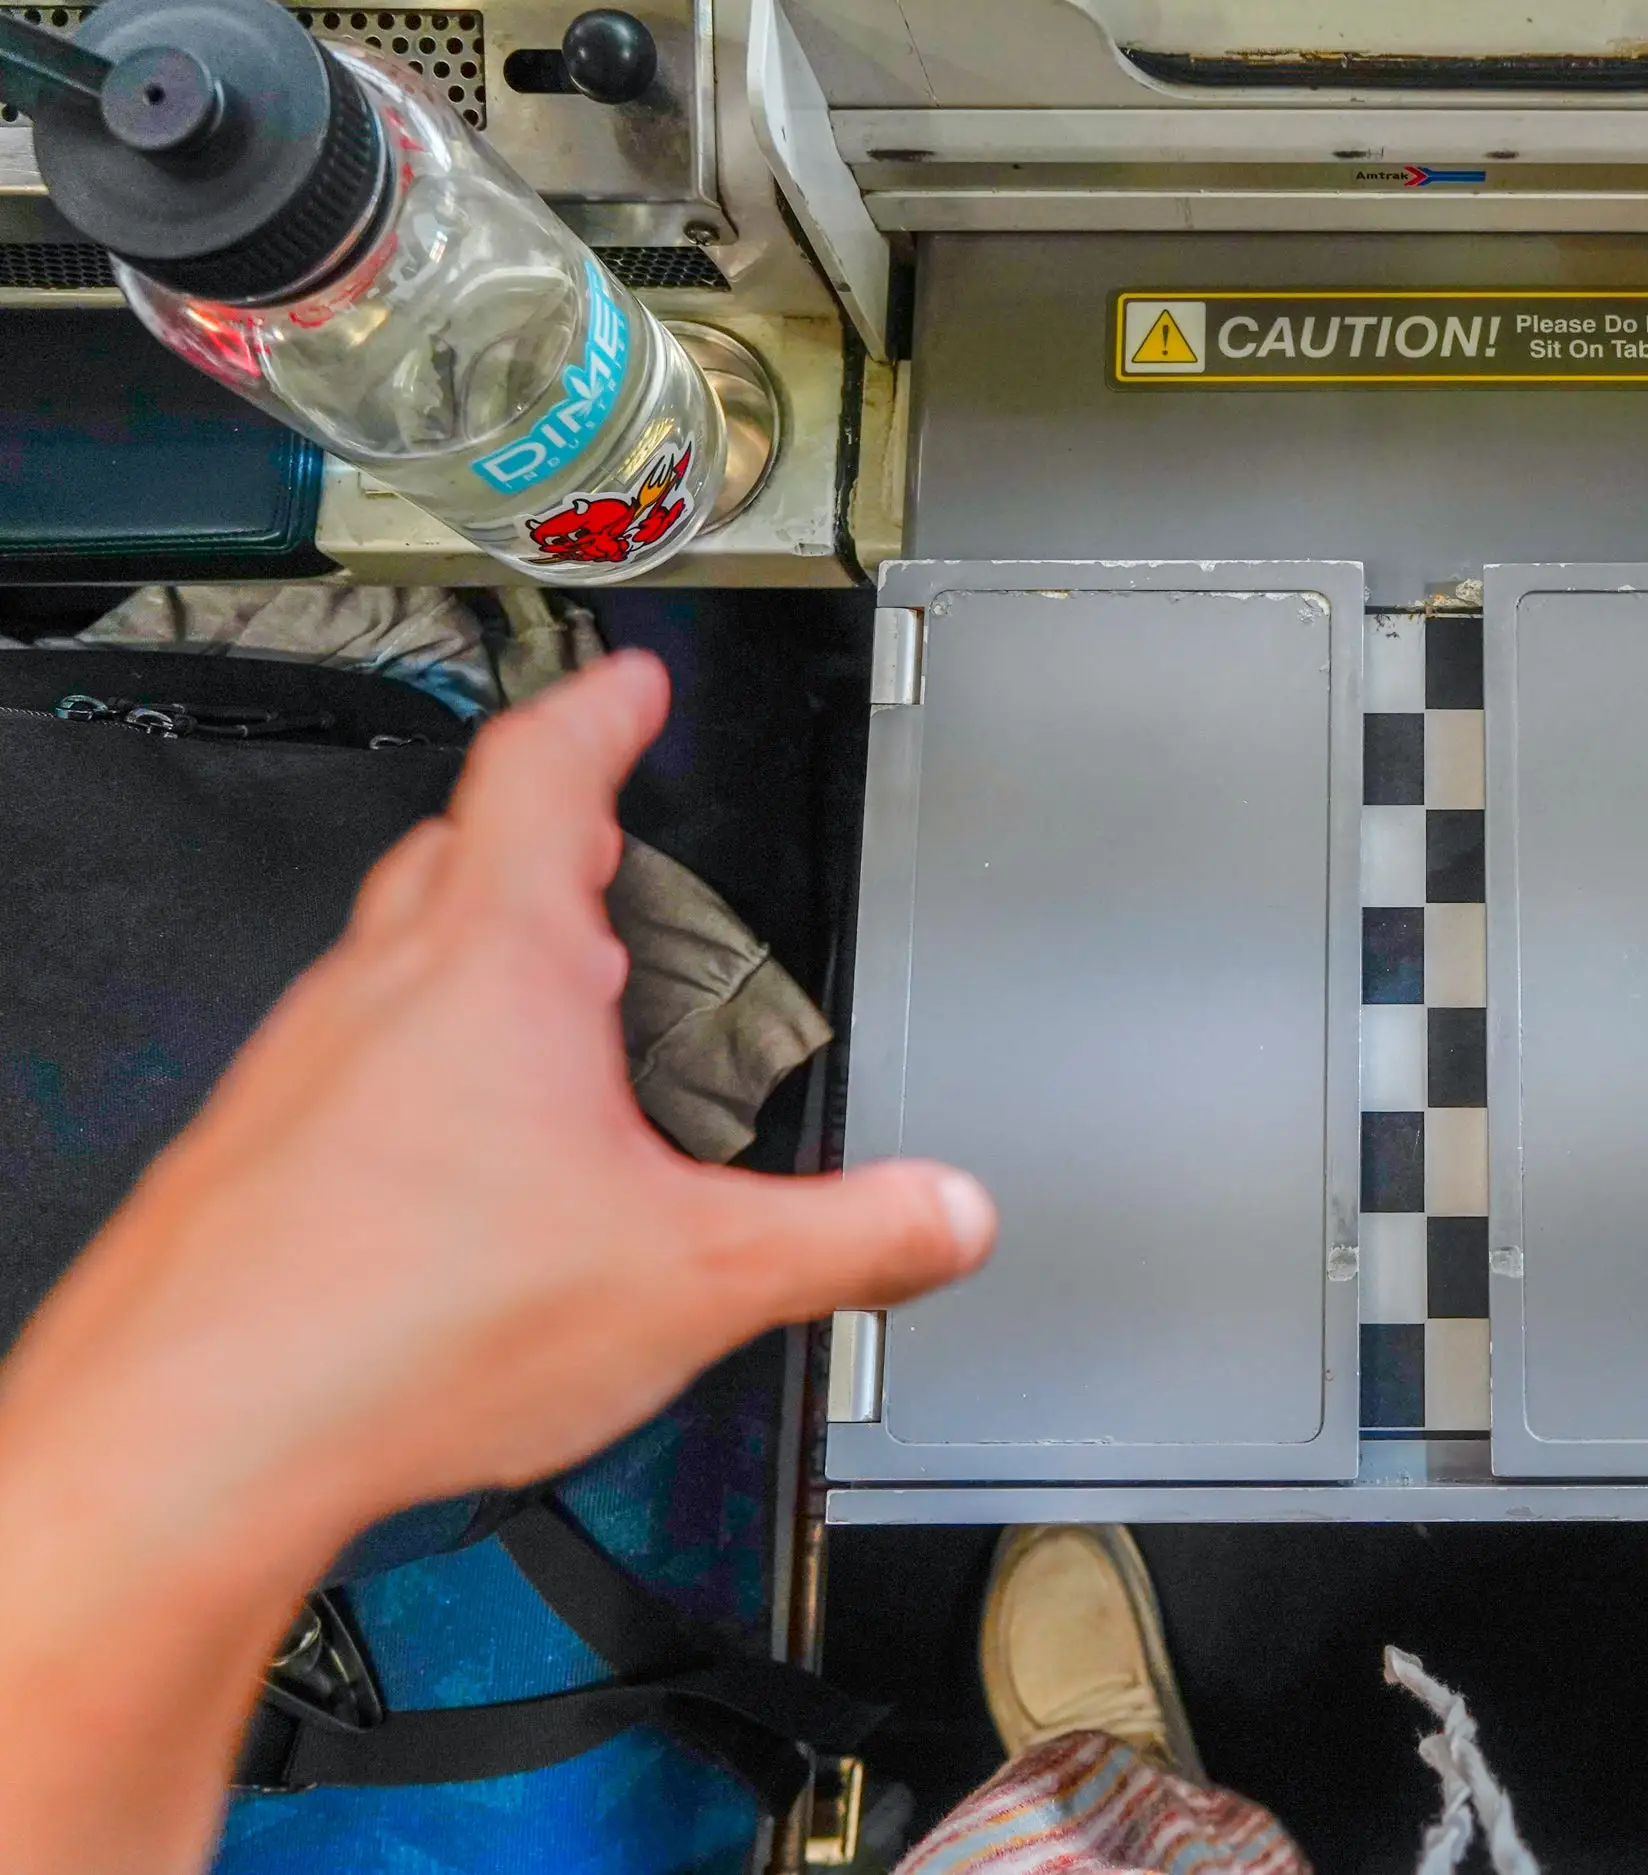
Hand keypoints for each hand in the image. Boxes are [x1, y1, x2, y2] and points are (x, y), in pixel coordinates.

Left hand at [0, 650, 991, 1873]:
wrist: (194, 1433)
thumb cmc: (401, 1325)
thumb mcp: (695, 1278)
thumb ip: (847, 1238)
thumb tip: (946, 1212)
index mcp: (495, 965)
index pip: (544, 769)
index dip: (601, 711)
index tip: (630, 688)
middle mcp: (380, 990)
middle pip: (460, 848)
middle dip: (543, 826)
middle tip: (605, 833)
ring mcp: (299, 1068)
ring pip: (394, 959)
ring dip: (478, 955)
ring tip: (560, 1016)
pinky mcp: (254, 1155)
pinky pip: (345, 1066)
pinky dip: (418, 1068)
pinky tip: (463, 1172)